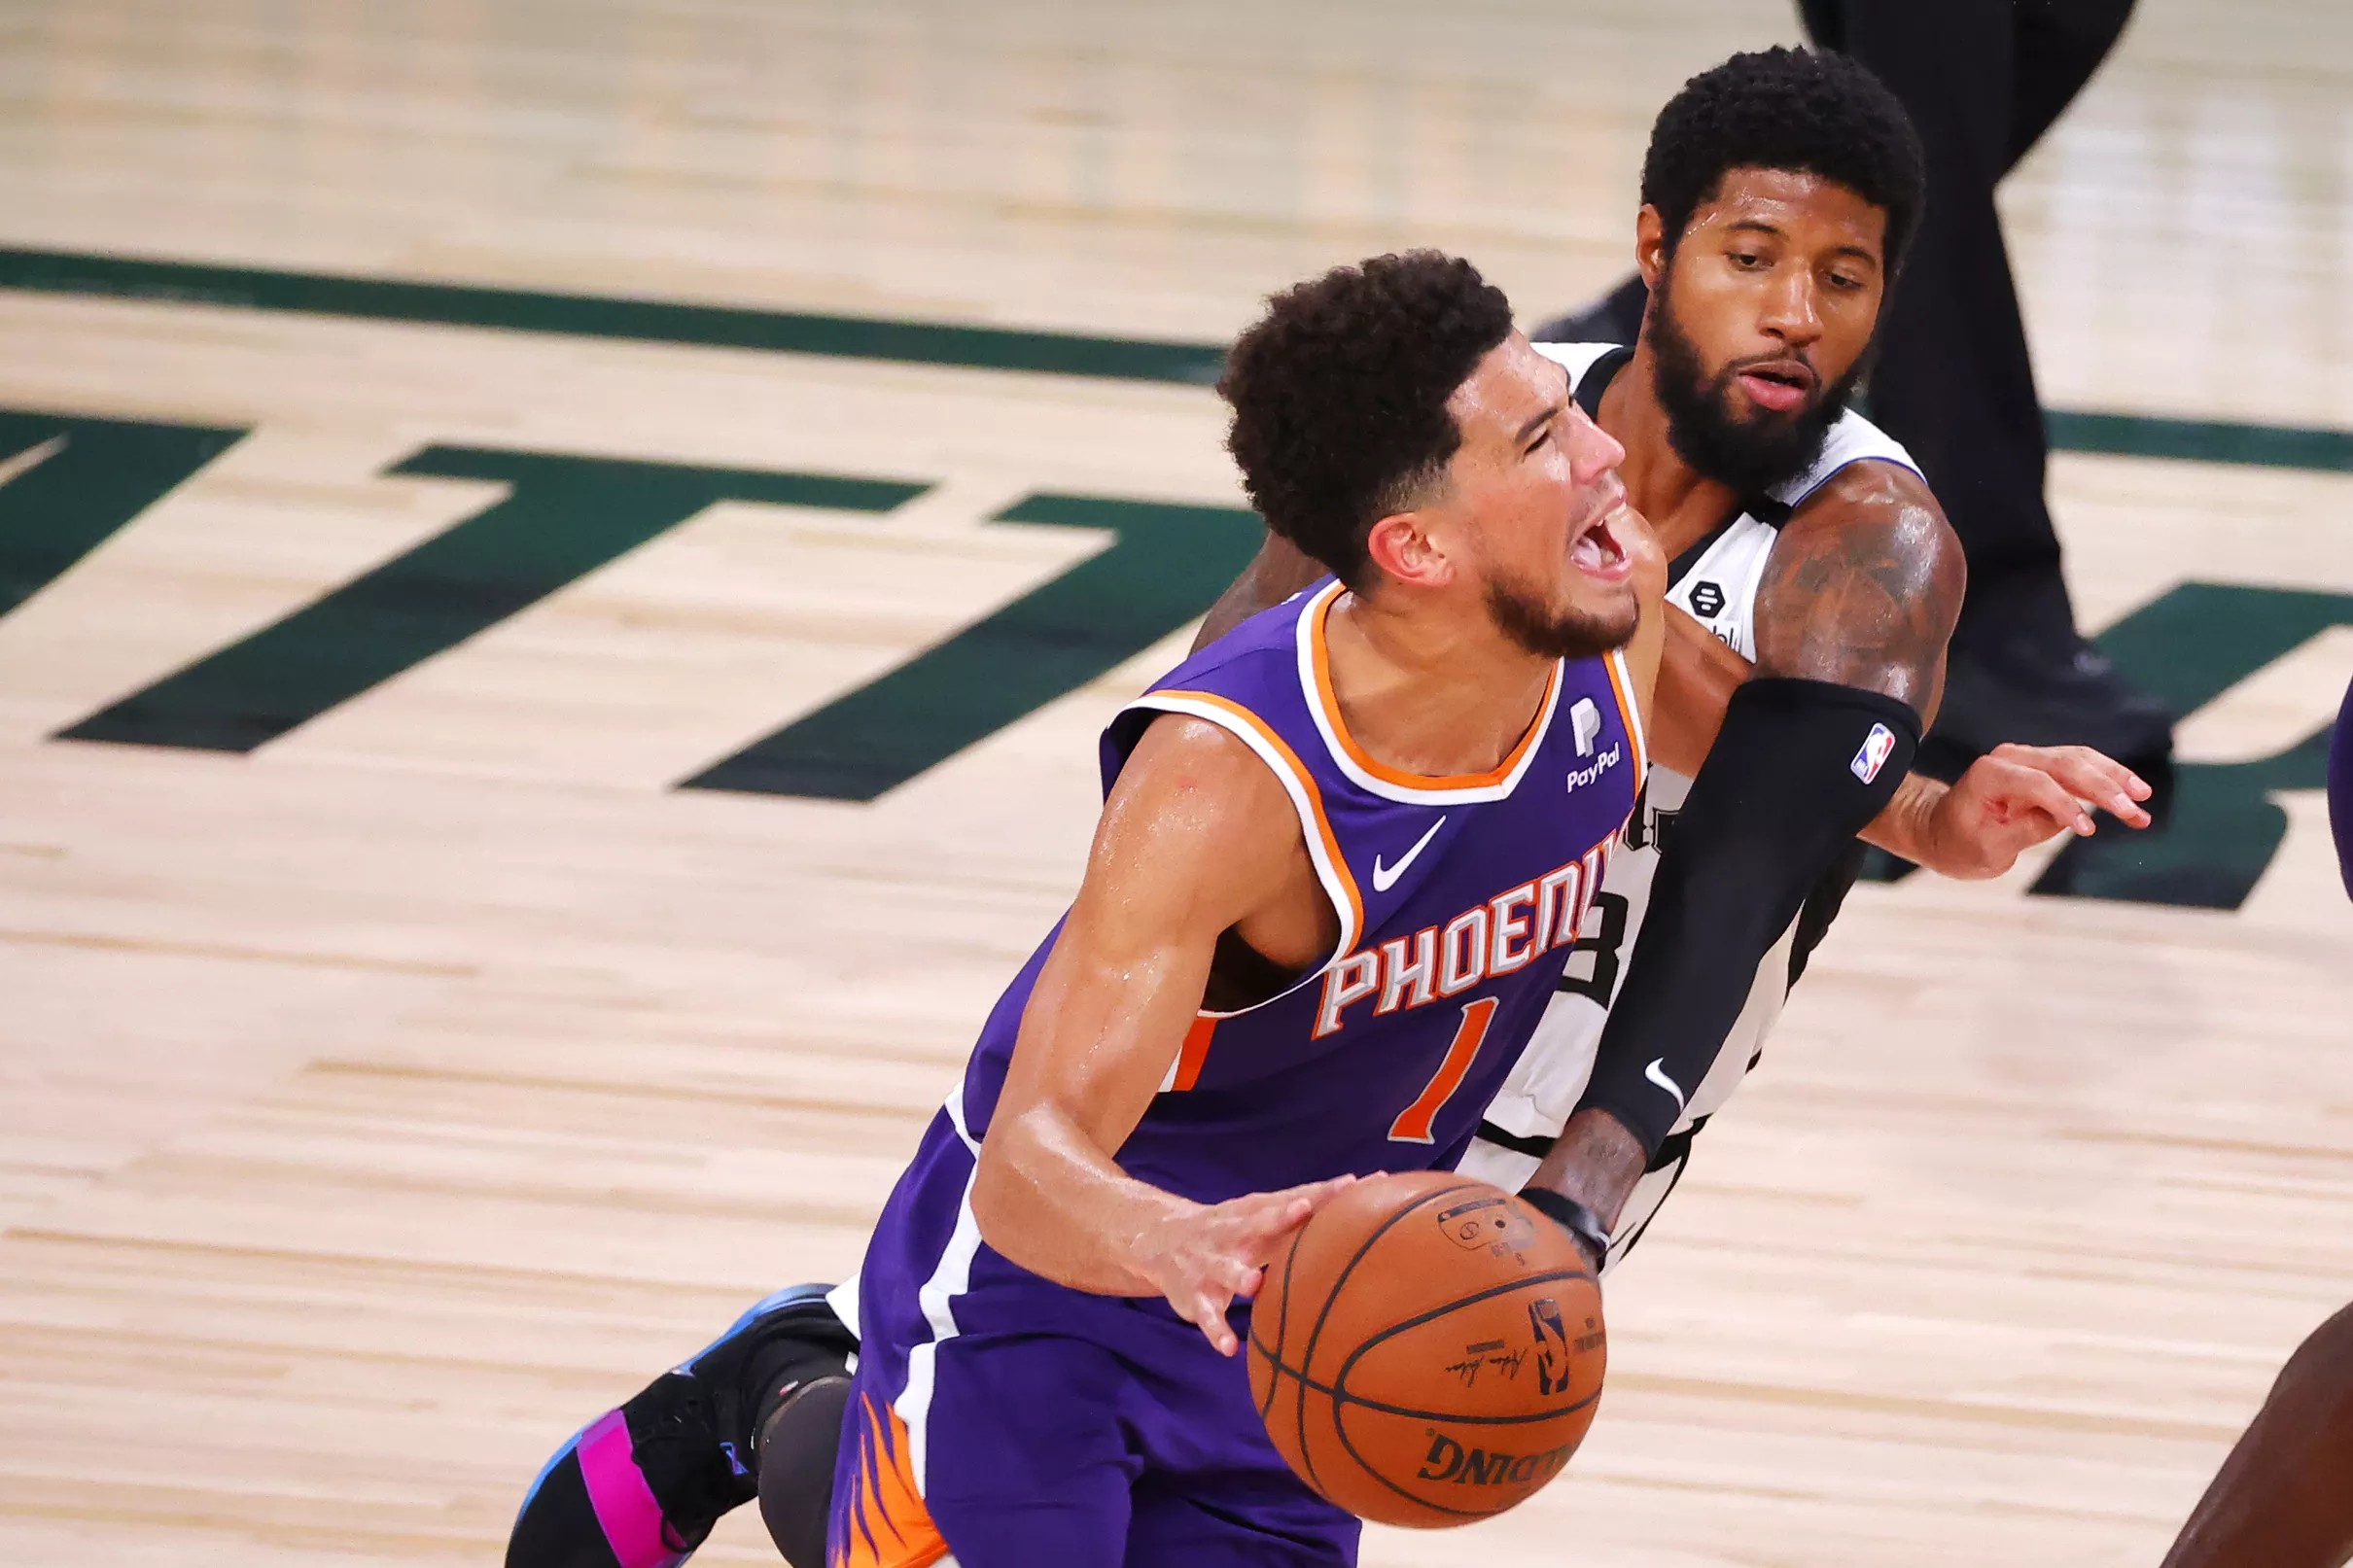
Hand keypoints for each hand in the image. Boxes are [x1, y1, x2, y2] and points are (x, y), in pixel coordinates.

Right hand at [1135, 1175, 1357, 1354]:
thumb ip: (1306, 1210)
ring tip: (1254, 1284)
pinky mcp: (1195, 1296)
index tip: (1352, 1184)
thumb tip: (1366, 1194)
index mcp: (1256, 1214)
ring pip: (1225, 1269)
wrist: (1160, 1241)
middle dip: (1279, 1217)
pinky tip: (1229, 1348)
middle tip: (1304, 1209)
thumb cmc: (1234, 1230)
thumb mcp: (1262, 1217)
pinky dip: (1216, 1330)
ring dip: (1238, 1275)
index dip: (1321, 1192)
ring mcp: (1211, 1264)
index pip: (1293, 1198)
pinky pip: (1206, 1315)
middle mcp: (1234, 1233)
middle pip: (1258, 1222)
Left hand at [1917, 743, 2153, 879]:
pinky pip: (2079, 765)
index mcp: (1989, 775)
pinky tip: (2131, 791)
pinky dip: (2106, 777)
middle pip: (2065, 764)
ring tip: (2142, 799)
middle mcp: (2010, 758)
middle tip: (2134, 811)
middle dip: (2103, 788)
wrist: (1941, 829)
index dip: (2064, 805)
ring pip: (2079, 759)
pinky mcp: (2042, 766)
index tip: (2088, 831)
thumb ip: (2025, 830)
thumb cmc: (1958, 843)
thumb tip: (2067, 818)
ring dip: (2113, 778)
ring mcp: (2027, 758)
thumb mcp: (1986, 849)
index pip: (2036, 783)